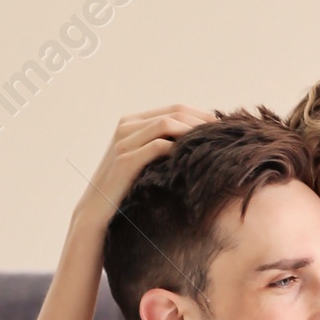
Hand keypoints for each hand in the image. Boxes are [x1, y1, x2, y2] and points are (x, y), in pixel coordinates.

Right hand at [75, 107, 212, 229]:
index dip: (201, 115)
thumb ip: (162, 145)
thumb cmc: (126, 188)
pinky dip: (179, 149)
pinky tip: (192, 159)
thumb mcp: (145, 160)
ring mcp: (123, 141)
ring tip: (211, 145)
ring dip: (193, 132)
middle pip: (174, 112)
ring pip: (167, 124)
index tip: (221, 128)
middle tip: (223, 135)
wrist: (96, 211)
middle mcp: (126, 126)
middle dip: (202, 121)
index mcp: (132, 122)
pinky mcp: (125, 159)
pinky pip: (158, 145)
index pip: (175, 108)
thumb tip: (201, 139)